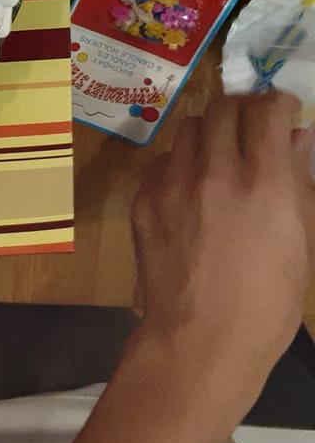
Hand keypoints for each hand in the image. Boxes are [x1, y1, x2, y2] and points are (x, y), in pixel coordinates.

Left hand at [130, 92, 314, 413]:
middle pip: (223, 108)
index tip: (284, 110)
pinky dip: (181, 163)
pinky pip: (163, 161)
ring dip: (210, 131)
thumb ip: (296, 180)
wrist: (201, 338)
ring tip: (221, 152)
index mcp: (264, 183)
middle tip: (253, 124)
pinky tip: (192, 185)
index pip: (266, 111)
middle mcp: (215, 172)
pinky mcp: (143, 199)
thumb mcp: (299, 241)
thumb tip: (297, 138)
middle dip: (244, 109)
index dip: (278, 104)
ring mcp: (172, 184)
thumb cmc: (266, 301)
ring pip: (189, 128)